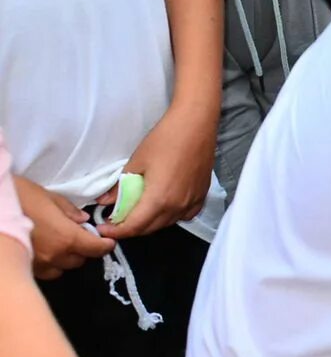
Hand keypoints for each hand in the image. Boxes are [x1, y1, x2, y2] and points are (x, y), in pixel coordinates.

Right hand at [13, 176, 114, 279]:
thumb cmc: (17, 198)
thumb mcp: (47, 197)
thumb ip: (68, 211)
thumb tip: (83, 222)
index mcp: (66, 238)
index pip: (95, 249)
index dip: (104, 246)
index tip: (108, 242)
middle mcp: (55, 256)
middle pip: (79, 260)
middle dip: (83, 250)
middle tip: (79, 238)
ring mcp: (38, 265)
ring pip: (62, 269)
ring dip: (66, 259)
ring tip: (60, 246)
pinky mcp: (25, 269)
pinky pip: (44, 272)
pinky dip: (49, 264)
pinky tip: (44, 252)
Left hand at [96, 103, 216, 240]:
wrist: (196, 125)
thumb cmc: (165, 140)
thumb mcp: (136, 162)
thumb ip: (120, 186)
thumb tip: (105, 201)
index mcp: (158, 200)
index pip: (134, 226)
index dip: (116, 231)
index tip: (103, 228)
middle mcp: (177, 207)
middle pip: (149, 229)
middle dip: (131, 228)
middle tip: (115, 221)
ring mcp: (191, 203)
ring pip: (166, 223)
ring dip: (150, 223)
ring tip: (137, 213)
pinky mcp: (202, 196)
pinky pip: (184, 216)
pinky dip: (170, 217)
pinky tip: (164, 207)